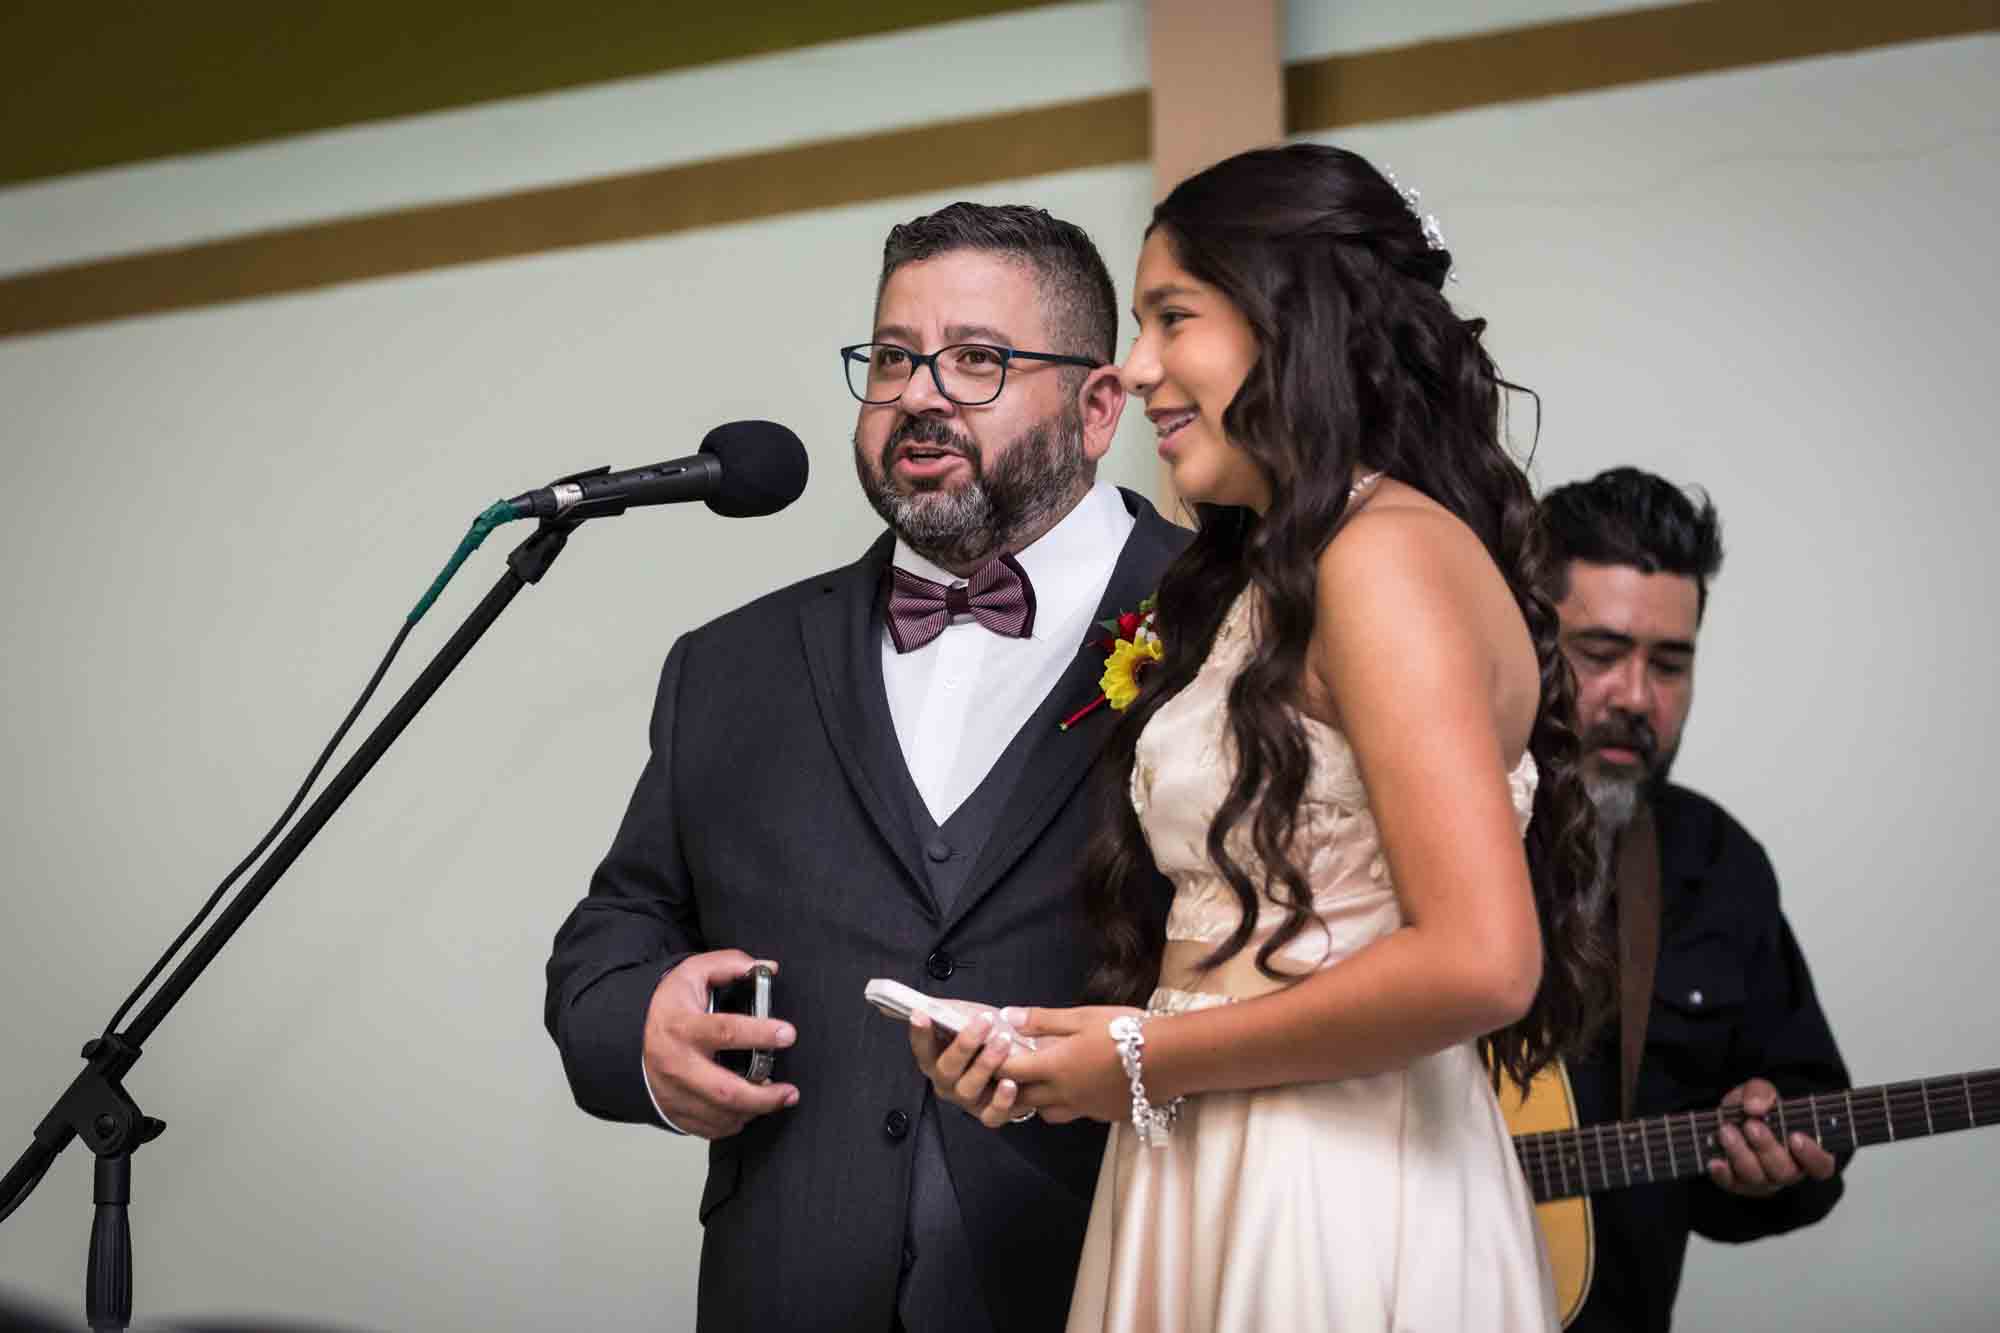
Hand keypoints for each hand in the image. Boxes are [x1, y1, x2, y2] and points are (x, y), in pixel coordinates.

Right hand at [642, 950, 798, 1138]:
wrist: (630, 1036)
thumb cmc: (669, 1005)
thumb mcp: (693, 973)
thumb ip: (730, 963)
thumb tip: (767, 967)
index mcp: (683, 1027)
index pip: (725, 1031)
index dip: (760, 1033)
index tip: (788, 1034)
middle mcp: (677, 1064)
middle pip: (726, 1091)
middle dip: (764, 1097)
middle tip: (791, 1091)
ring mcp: (674, 1093)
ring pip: (721, 1115)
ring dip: (753, 1111)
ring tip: (775, 1098)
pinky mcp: (675, 1112)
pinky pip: (710, 1128)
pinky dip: (734, 1123)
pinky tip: (748, 1109)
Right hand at [908, 1005, 1029, 1128]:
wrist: (1018, 1068)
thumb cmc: (987, 1040)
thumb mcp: (968, 1020)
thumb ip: (950, 1011)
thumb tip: (927, 1001)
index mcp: (936, 1060)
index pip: (921, 1048)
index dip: (920, 1033)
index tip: (921, 1014)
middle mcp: (947, 1083)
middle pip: (946, 1069)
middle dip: (964, 1044)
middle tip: (984, 1022)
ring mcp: (967, 1101)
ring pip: (967, 1090)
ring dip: (985, 1064)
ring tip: (1004, 1041)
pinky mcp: (990, 1115)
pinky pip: (992, 1114)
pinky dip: (1001, 1101)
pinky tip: (1010, 1084)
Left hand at [1001, 1006, 1146, 1124]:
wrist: (1169, 1058)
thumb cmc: (1126, 1031)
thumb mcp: (1083, 1017)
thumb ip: (1043, 1021)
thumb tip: (1008, 1016)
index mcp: (1056, 1066)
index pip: (1010, 1071)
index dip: (995, 1064)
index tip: (990, 1055)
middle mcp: (1065, 1092)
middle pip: (1023, 1099)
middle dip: (1010, 1087)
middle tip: (1006, 1073)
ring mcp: (1084, 1107)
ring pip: (1047, 1113)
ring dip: (1037, 1101)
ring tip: (1039, 1083)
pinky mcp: (1103, 1114)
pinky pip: (1074, 1114)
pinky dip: (1066, 1105)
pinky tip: (1075, 1088)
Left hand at [1706, 1078, 1839, 1196]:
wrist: (1728, 1119)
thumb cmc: (1754, 1109)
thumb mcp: (1760, 1092)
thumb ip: (1762, 1092)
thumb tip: (1755, 1106)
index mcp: (1805, 1152)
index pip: (1821, 1165)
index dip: (1812, 1156)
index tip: (1795, 1137)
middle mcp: (1787, 1171)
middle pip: (1785, 1171)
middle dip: (1767, 1148)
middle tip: (1751, 1126)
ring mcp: (1762, 1181)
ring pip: (1757, 1178)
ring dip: (1740, 1154)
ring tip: (1726, 1131)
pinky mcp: (1738, 1184)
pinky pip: (1732, 1184)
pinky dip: (1723, 1174)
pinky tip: (1714, 1161)